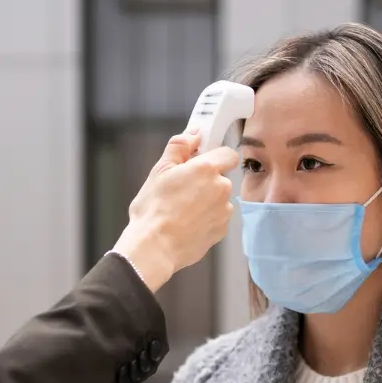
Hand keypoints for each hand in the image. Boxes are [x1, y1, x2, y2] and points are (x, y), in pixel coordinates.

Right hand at [114, 132, 238, 292]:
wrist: (154, 247)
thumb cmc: (153, 211)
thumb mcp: (159, 170)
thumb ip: (179, 147)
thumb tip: (192, 135)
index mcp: (207, 169)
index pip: (228, 154)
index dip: (215, 156)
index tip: (202, 161)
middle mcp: (221, 189)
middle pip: (220, 178)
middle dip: (205, 181)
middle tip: (182, 188)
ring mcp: (223, 211)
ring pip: (218, 200)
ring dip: (205, 201)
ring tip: (181, 210)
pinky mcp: (220, 231)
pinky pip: (216, 218)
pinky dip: (205, 219)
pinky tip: (186, 223)